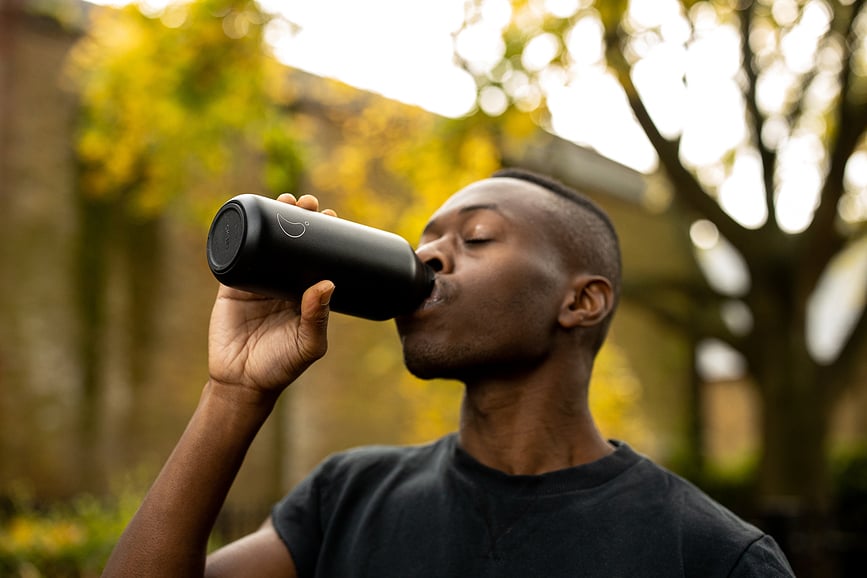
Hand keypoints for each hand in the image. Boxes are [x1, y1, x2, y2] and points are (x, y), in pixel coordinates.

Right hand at [207, 194, 337, 400]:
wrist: (241, 381)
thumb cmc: (281, 366)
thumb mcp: (307, 344)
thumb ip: (317, 318)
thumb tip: (327, 283)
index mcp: (305, 294)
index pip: (318, 256)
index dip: (324, 234)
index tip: (331, 215)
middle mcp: (284, 282)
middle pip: (294, 242)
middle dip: (301, 218)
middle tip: (309, 202)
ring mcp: (258, 280)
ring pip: (268, 242)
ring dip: (276, 217)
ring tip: (286, 198)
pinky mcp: (234, 284)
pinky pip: (237, 254)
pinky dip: (241, 234)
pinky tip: (250, 213)